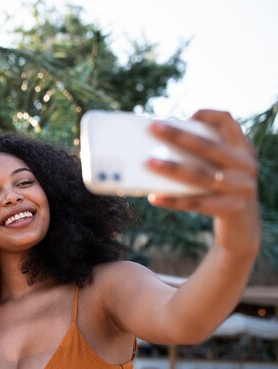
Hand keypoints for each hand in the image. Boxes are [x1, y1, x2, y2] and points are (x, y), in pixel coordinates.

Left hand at [146, 110, 259, 256]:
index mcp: (242, 149)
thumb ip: (202, 157)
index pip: (228, 122)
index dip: (207, 115)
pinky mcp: (232, 208)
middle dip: (178, 136)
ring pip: (200, 175)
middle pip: (208, 146)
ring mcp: (241, 187)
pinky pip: (196, 204)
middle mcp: (245, 165)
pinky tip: (154, 197)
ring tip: (148, 163)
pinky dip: (173, 201)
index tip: (186, 116)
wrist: (244, 228)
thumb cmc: (221, 191)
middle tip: (153, 127)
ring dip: (172, 168)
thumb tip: (157, 148)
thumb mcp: (221, 169)